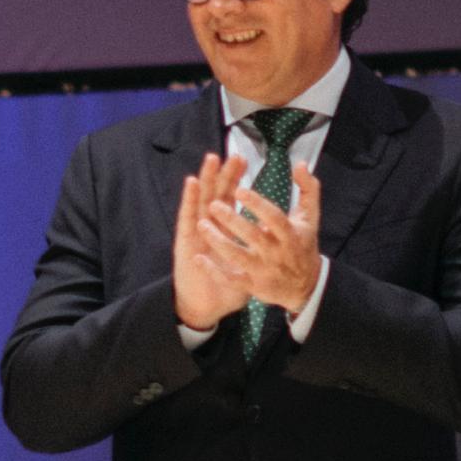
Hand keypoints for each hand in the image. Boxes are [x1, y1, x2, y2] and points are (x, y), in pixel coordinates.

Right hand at [167, 160, 245, 331]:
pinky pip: (188, 217)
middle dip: (225, 173)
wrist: (206, 306)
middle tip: (233, 154)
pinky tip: (192, 182)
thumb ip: (261, 248)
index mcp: (224, 229)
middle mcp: (208, 225)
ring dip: (207, 178)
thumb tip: (275, 236)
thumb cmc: (229, 285)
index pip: (230, 198)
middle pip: (217, 193)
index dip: (236, 179)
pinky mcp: (185, 240)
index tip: (245, 161)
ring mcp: (195, 231)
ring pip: (202, 199)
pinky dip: (189, 198)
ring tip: (212, 159)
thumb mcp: (250, 263)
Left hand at [199, 160, 321, 313]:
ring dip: (219, 242)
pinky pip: (232, 280)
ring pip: (239, 257)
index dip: (257, 204)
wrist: (306, 286)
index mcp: (291, 234)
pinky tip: (198, 258)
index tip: (239, 190)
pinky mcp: (253, 286)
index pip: (275, 218)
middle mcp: (277, 253)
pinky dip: (214, 271)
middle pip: (254, 236)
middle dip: (232, 221)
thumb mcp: (310, 217)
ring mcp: (264, 271)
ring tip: (201, 225)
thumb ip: (308, 189)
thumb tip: (301, 163)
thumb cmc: (303, 244)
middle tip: (213, 205)